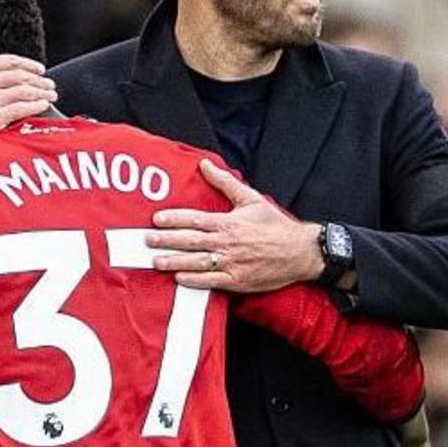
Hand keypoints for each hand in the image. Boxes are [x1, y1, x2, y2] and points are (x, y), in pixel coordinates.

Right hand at [0, 34, 57, 160]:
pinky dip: (36, 106)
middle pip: (20, 76)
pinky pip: (21, 109)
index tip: (40, 69)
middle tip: (49, 84)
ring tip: (50, 94)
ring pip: (24, 91)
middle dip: (39, 80)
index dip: (29, 64)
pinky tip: (43, 105)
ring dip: (42, 92)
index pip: (9, 61)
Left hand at [147, 159, 323, 291]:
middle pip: (191, 241)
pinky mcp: (238, 281)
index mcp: (229, 222)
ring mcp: (232, 264)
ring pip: (197, 263)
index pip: (195, 219)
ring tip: (156, 261)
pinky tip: (180, 279)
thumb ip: (225, 182)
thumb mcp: (252, 198)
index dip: (174, 219)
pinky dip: (194, 280)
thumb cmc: (275, 224)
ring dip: (174, 262)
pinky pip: (212, 281)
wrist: (300, 252)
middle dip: (166, 241)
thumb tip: (205, 164)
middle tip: (147, 240)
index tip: (156, 219)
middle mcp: (227, 243)